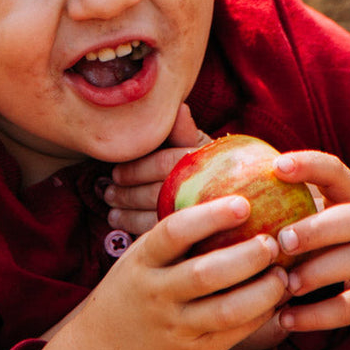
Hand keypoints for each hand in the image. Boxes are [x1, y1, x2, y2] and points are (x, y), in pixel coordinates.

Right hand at [81, 194, 288, 349]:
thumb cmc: (134, 290)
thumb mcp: (140, 258)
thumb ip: (173, 237)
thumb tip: (226, 197)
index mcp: (141, 261)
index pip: (173, 232)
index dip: (209, 216)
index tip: (242, 203)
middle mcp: (156, 293)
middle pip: (206, 273)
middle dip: (247, 256)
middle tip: (273, 242)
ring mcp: (174, 327)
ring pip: (227, 311)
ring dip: (263, 292)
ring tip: (282, 275)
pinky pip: (234, 336)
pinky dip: (260, 318)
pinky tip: (274, 302)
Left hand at [105, 104, 209, 236]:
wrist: (240, 200)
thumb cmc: (209, 166)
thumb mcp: (199, 145)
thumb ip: (183, 131)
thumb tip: (178, 109)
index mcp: (208, 162)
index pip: (167, 164)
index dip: (137, 169)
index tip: (115, 173)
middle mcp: (210, 190)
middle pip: (159, 193)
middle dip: (128, 194)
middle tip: (108, 192)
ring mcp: (204, 217)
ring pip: (157, 217)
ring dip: (128, 213)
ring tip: (111, 206)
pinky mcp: (197, 239)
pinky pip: (160, 235)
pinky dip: (135, 229)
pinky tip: (119, 222)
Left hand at [272, 150, 349, 349]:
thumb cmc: (347, 239)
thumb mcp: (333, 214)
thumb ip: (295, 203)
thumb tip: (225, 195)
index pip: (337, 172)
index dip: (309, 165)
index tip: (276, 166)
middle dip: (317, 228)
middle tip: (281, 240)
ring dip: (318, 272)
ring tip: (284, 283)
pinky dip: (318, 316)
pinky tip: (287, 319)